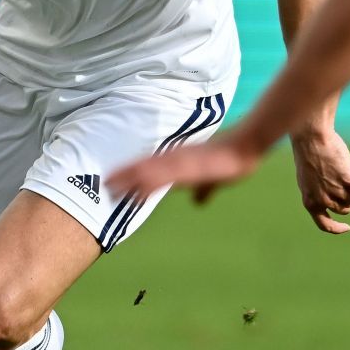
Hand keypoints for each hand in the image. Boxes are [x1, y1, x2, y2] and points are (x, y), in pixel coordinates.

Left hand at [111, 129, 264, 205]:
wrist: (246, 148)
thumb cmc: (230, 161)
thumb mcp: (213, 180)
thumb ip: (204, 190)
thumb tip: (198, 202)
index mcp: (176, 161)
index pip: (146, 167)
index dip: (128, 173)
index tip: (111, 180)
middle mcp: (174, 159)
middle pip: (143, 167)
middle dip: (123, 176)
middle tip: (103, 183)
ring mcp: (180, 162)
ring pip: (150, 170)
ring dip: (131, 177)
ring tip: (113, 184)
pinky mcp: (190, 166)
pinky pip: (167, 174)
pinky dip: (153, 180)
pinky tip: (141, 186)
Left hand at [289, 126, 349, 234]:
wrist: (310, 139)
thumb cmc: (308, 157)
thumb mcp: (308, 181)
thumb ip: (319, 194)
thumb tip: (337, 202)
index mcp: (309, 201)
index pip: (324, 224)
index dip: (337, 228)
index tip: (347, 227)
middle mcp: (322, 199)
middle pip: (345, 209)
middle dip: (347, 199)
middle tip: (343, 184)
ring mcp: (335, 189)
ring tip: (346, 176)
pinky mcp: (348, 178)